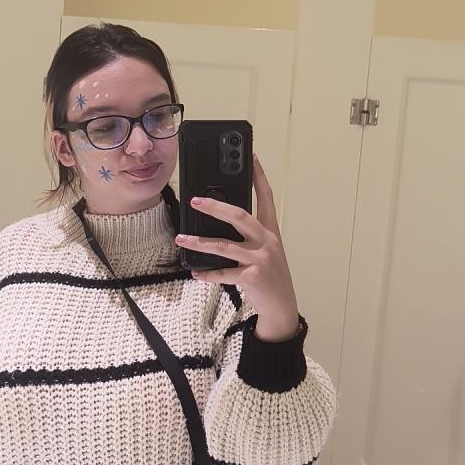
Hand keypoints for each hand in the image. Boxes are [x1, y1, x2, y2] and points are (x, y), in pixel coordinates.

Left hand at [175, 154, 299, 341]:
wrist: (282, 307)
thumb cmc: (269, 276)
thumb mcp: (265, 251)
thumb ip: (248, 237)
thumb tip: (217, 222)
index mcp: (271, 232)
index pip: (266, 198)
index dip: (259, 176)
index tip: (252, 157)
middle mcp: (267, 242)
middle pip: (240, 216)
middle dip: (216, 206)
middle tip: (195, 201)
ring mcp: (260, 259)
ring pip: (225, 246)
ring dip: (200, 242)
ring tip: (182, 238)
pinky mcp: (252, 277)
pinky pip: (223, 273)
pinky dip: (207, 273)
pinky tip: (195, 271)